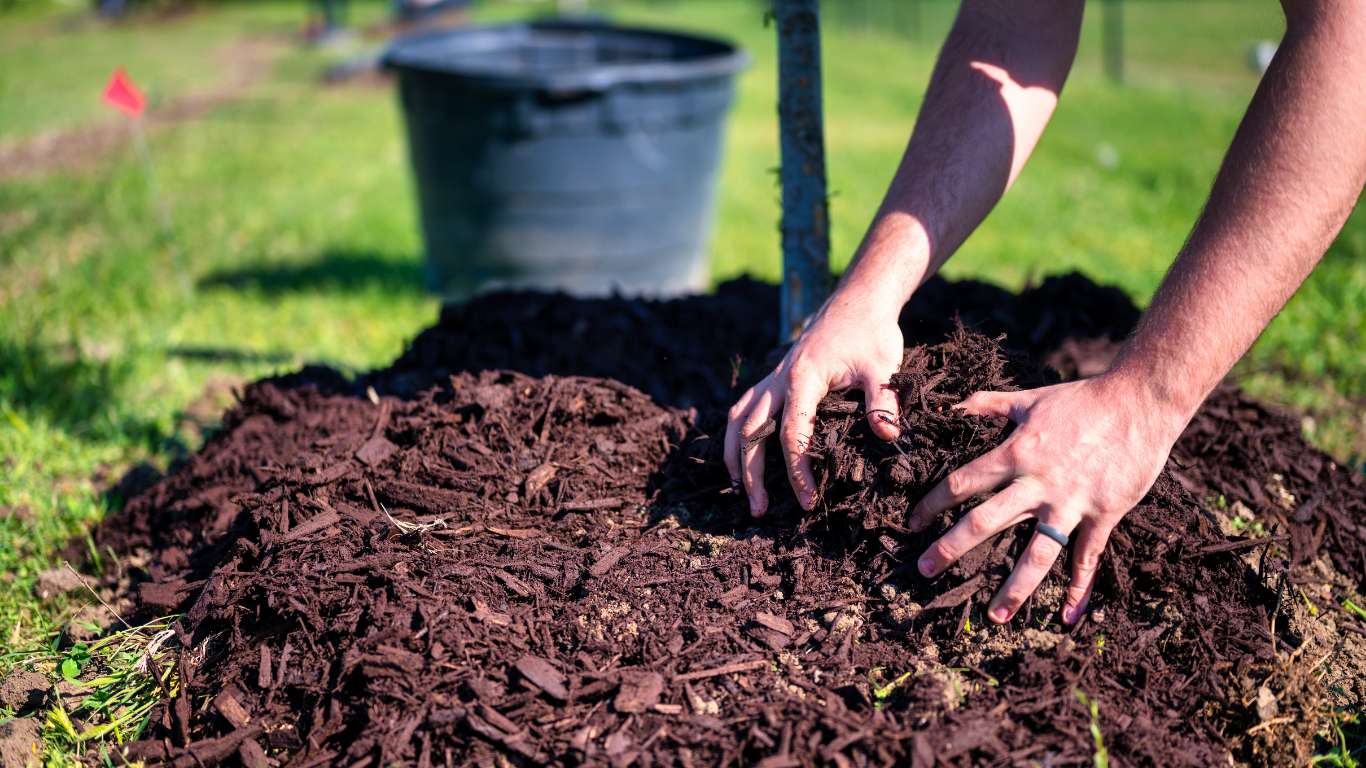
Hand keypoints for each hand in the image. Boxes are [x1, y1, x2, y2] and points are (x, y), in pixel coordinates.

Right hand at [724, 287, 904, 515]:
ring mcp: (773, 378)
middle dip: (751, 473)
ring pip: (738, 419)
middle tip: (759, 511)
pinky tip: (740, 456)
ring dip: (734, 456)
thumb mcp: (883, 366)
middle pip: (751, 431)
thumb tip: (887, 436)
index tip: (808, 500)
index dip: (797, 470)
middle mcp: (779, 379)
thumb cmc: (872, 333)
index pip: (791, 434)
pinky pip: (744, 407)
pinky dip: (737, 434)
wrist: (858, 301)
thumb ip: (883, 401)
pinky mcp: (775, 378)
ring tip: (739, 490)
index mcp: (803, 379)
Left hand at [909, 373, 1185, 624]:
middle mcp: (1038, 483)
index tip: (912, 523)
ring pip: (1036, 553)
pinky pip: (1087, 557)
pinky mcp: (1104, 514)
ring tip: (996, 616)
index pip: (962, 483)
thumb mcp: (1030, 398)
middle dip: (951, 548)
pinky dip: (1079, 588)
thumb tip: (955, 405)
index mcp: (1015, 453)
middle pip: (985, 522)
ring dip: (1015, 587)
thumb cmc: (1083, 399)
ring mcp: (1071, 503)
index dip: (933, 504)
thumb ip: (989, 404)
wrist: (1140, 401)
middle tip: (924, 570)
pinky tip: (1068, 616)